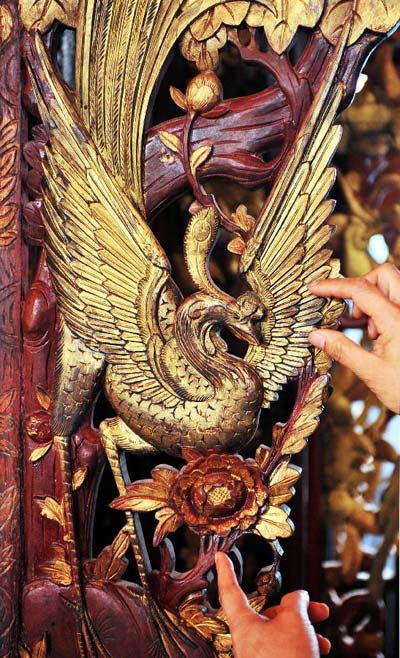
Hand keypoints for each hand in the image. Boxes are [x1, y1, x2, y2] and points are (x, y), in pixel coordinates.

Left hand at [215, 552, 330, 657]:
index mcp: (244, 623)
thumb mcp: (294, 621)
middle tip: (317, 608)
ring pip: (281, 632)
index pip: (231, 590)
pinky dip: (303, 645)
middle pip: (269, 613)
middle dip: (296, 609)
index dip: (226, 571)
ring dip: (305, 629)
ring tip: (323, 638)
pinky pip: (285, 649)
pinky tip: (320, 649)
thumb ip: (295, 602)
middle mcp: (248, 639)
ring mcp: (258, 655)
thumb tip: (298, 597)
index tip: (220, 556)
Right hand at [308, 263, 399, 413]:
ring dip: (375, 297)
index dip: (333, 286)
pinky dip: (386, 308)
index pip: (359, 289)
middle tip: (352, 313)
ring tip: (370, 330)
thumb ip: (342, 350)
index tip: (314, 288)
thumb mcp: (371, 372)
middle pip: (383, 273)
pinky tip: (382, 335)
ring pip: (394, 284)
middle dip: (361, 285)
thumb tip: (315, 335)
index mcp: (397, 320)